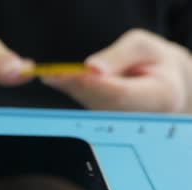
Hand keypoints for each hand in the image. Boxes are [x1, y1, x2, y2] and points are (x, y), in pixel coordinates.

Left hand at [42, 29, 191, 112]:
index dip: (94, 84)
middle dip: (74, 86)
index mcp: (159, 98)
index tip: (72, 74)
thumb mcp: (142, 47)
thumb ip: (119, 56)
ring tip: (49, 75)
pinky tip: (52, 78)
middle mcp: (136, 116)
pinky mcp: (103, 119)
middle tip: (50, 74)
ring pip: (88, 103)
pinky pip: (83, 102)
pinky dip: (68, 88)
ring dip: (67, 88)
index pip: (120, 94)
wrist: (160, 83)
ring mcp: (119, 122)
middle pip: (100, 101)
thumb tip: (92, 68)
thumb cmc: (151, 61)